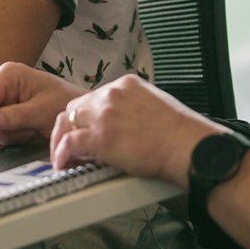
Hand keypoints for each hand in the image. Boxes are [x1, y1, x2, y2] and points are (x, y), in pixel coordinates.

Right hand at [0, 62, 85, 149]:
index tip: (3, 134)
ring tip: (25, 133)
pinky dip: (2, 141)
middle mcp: (0, 86)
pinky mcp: (2, 117)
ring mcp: (0, 102)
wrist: (77, 118)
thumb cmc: (65, 105)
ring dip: (1, 136)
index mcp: (8, 75)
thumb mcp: (43, 111)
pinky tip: (21, 137)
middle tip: (18, 135)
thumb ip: (16, 116)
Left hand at [49, 74, 222, 181]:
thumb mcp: (156, 105)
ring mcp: (104, 114)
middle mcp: (111, 94)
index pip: (94, 97)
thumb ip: (136, 108)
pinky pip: (68, 144)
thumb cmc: (181, 134)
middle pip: (75, 107)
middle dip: (68, 126)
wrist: (189, 147)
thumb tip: (126, 123)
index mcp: (126, 85)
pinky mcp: (100, 137)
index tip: (84, 129)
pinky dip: (61, 154)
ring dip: (60, 140)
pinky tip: (63, 163)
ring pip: (66, 123)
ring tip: (61, 156)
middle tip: (66, 143)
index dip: (86, 116)